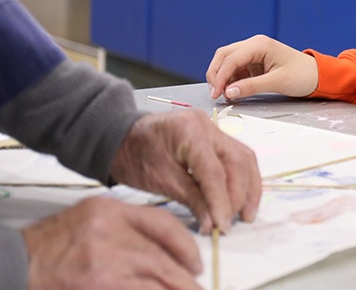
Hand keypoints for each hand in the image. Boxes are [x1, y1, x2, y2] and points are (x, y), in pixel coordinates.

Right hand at [22, 197, 201, 288]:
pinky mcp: (98, 284)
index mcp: (111, 210)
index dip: (185, 245)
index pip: (162, 223)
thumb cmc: (54, 242)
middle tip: (197, 286)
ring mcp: (103, 261)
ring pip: (154, 277)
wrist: (19, 262)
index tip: (195, 261)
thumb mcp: (93, 217)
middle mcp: (109, 232)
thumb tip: (165, 249)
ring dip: (174, 288)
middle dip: (184, 276)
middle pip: (161, 256)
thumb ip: (128, 226)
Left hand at [110, 110, 260, 233]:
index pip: (215, 172)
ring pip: (245, 158)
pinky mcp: (216, 136)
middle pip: (237, 162)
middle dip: (239, 196)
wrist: (122, 138)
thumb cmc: (134, 156)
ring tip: (246, 213)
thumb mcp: (160, 181)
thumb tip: (214, 223)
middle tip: (233, 222)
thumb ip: (192, 200)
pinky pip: (238, 156)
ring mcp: (215, 129)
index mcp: (190, 132)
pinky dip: (242, 178)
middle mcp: (209, 126)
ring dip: (248, 188)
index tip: (223, 226)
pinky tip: (242, 197)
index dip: (222, 202)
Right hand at [205, 34, 318, 100]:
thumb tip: (228, 92)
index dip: (220, 76)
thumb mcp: (277, 82)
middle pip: (224, 56)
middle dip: (216, 74)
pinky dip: (231, 79)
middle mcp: (254, 44)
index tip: (216, 94)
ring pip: (227, 61)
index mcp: (260, 44)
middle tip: (215, 94)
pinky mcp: (255, 62)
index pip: (231, 59)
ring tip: (225, 95)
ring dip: (222, 77)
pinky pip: (236, 68)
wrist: (318, 75)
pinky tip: (233, 91)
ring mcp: (254, 52)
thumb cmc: (302, 76)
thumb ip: (251, 86)